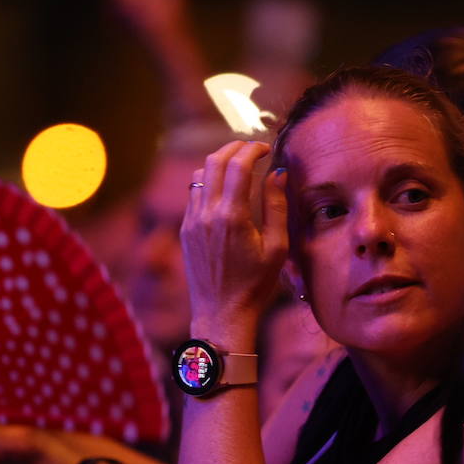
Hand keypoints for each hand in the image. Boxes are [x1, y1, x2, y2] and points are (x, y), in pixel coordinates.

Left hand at [181, 140, 288, 346]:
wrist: (222, 315)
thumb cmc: (255, 286)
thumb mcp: (276, 248)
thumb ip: (276, 206)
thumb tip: (278, 172)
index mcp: (232, 217)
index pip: (239, 165)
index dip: (254, 149)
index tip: (266, 148)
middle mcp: (207, 214)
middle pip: (214, 161)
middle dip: (234, 148)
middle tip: (252, 148)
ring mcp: (191, 221)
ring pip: (199, 175)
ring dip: (219, 163)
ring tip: (238, 167)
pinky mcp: (185, 230)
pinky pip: (193, 194)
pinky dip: (207, 182)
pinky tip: (224, 190)